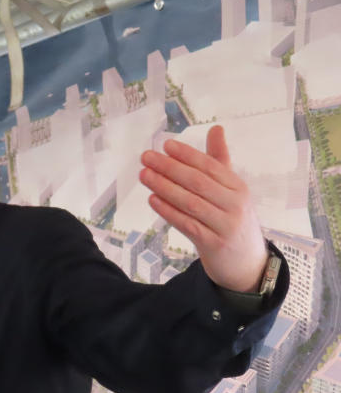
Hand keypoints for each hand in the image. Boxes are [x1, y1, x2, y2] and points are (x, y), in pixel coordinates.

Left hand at [139, 125, 266, 291]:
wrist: (247, 264)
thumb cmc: (232, 221)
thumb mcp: (231, 191)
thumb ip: (219, 162)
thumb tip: (216, 128)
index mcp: (238, 188)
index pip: (211, 167)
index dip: (188, 155)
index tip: (165, 145)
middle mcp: (234, 205)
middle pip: (198, 182)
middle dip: (170, 168)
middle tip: (146, 157)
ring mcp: (225, 226)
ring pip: (190, 202)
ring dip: (164, 187)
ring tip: (144, 175)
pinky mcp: (213, 244)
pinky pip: (186, 224)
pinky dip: (168, 211)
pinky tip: (153, 199)